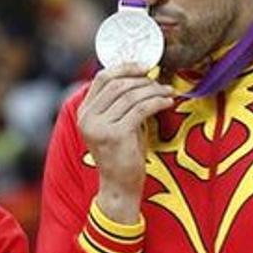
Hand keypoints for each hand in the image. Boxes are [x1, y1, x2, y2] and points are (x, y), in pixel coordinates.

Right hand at [77, 64, 173, 222]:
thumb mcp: (115, 124)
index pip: (101, 78)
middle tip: (160, 81)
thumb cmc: (121, 154)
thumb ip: (120, 103)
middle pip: (117, 84)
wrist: (119, 185)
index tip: (146, 66)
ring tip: (168, 92)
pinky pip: (141, 109)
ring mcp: (99, 126)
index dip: (125, 68)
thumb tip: (141, 76)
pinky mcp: (115, 135)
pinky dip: (157, 102)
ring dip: (153, 90)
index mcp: (84, 112)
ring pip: (130, 95)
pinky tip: (168, 102)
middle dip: (142, 79)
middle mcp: (87, 117)